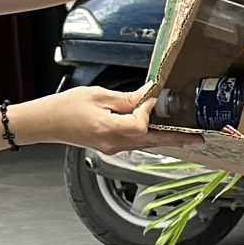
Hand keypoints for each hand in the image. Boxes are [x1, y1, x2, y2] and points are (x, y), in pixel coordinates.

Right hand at [25, 84, 172, 154]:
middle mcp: (113, 144)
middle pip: (151, 141)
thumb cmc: (64, 108)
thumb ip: (125, 98)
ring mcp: (112, 148)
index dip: (149, 110)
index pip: (141, 124)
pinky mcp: (109, 147)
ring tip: (186, 137)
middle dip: (176, 139)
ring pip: (145, 144)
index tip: (151, 97)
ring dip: (165, 139)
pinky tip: (159, 132)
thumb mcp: (97, 96)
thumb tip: (148, 96)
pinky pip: (135, 143)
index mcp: (109, 130)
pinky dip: (149, 137)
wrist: (45, 123)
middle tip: (198, 138)